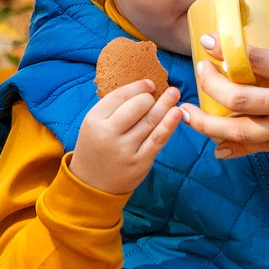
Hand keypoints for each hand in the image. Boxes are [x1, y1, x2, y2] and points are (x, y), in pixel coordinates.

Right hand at [67, 81, 182, 193]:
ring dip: (165, 105)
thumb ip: (113, 108)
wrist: (92, 184)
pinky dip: (169, 125)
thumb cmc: (96, 148)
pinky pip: (158, 139)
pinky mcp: (140, 162)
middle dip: (151, 97)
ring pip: (150, 121)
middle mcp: (109, 134)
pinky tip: (177, 113)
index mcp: (94, 120)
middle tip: (160, 93)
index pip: (120, 96)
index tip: (149, 84)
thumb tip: (142, 89)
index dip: (138, 87)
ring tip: (175, 93)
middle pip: (137, 106)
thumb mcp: (94, 125)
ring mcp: (125, 149)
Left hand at [181, 39, 268, 170]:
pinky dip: (235, 148)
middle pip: (238, 97)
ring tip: (188, 115)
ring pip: (240, 129)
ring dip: (209, 123)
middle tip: (197, 73)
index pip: (257, 60)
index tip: (208, 42)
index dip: (226, 50)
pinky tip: (217, 147)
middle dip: (210, 85)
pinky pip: (258, 149)